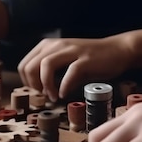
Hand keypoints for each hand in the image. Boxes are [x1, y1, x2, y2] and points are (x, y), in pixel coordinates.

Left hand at [17, 37, 133, 101]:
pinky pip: (70, 73)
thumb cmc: (90, 60)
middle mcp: (57, 45)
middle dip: (33, 85)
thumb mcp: (64, 61)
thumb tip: (38, 90)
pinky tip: (65, 94)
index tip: (37, 91)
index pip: (24, 64)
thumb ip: (49, 70)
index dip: (27, 82)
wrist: (117, 50)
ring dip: (46, 85)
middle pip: (31, 66)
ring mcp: (72, 51)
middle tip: (44, 95)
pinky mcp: (86, 59)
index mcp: (48, 45)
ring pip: (46, 65)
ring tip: (53, 96)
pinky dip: (64, 86)